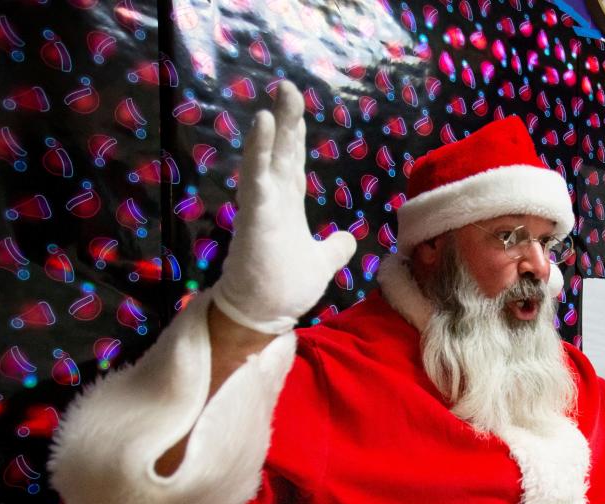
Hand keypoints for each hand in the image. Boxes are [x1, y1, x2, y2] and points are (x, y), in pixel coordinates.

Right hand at [212, 80, 356, 333]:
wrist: (263, 314)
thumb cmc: (284, 287)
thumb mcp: (320, 263)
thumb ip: (334, 249)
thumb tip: (349, 238)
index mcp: (288, 207)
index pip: (293, 163)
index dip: (294, 137)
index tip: (296, 110)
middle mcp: (272, 201)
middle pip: (281, 153)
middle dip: (285, 121)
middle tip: (287, 87)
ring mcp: (261, 207)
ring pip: (266, 161)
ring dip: (271, 131)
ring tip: (275, 102)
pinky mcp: (254, 217)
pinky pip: (256, 178)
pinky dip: (259, 152)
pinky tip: (263, 125)